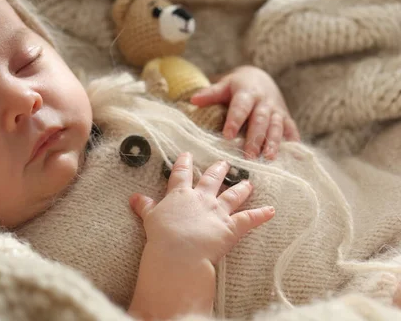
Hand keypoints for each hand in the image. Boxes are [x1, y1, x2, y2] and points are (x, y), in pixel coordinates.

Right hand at [127, 153, 273, 319]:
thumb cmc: (162, 235)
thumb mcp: (150, 218)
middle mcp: (201, 199)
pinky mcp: (231, 228)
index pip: (182, 174)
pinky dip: (261, 215)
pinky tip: (271, 210)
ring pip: (232, 196)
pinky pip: (249, 219)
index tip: (187, 154)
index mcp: (180, 195)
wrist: (178, 252)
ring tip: (248, 182)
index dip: (184, 163)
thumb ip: (145, 206)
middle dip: (218, 170)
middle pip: (211, 180)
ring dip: (241, 188)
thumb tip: (134, 197)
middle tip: (224, 162)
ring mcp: (218, 212)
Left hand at [191, 66, 300, 159]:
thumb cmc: (237, 86)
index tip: (227, 136)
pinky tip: (293, 157)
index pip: (240, 108)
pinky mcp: (286, 117)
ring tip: (268, 158)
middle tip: (248, 156)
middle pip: (260, 121)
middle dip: (255, 138)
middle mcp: (264, 102)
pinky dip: (292, 143)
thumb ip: (210, 94)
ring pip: (276, 127)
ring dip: (273, 143)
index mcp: (247, 93)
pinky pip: (291, 130)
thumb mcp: (224, 86)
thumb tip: (193, 100)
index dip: (234, 121)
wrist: (260, 78)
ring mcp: (277, 110)